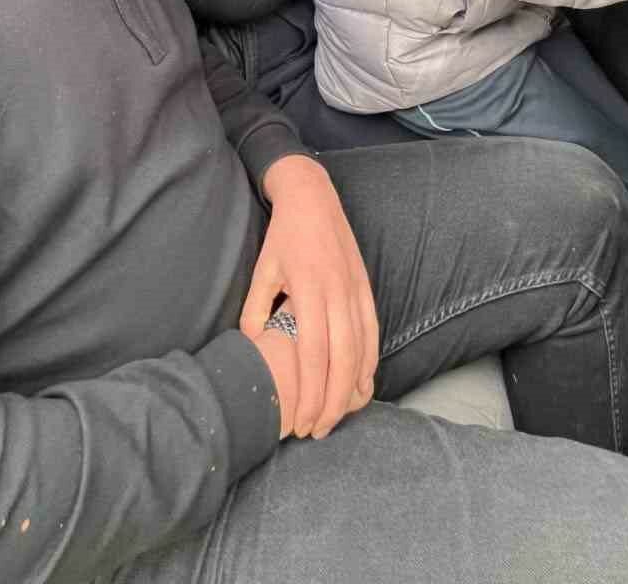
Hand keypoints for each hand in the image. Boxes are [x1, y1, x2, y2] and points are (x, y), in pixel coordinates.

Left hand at [241, 156, 378, 438]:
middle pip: (342, 359)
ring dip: (353, 388)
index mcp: (310, 289)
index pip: (313, 353)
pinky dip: (370, 361)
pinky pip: (373, 331)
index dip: (311, 392)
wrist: (313, 197)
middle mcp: (338, 292)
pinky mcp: (367, 286)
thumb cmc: (283, 236)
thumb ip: (255, 308)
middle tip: (317, 431)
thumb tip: (254, 345)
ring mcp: (356, 289)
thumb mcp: (262, 269)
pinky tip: (364, 385)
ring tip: (339, 417)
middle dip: (332, 402)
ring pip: (362, 349)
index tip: (301, 422)